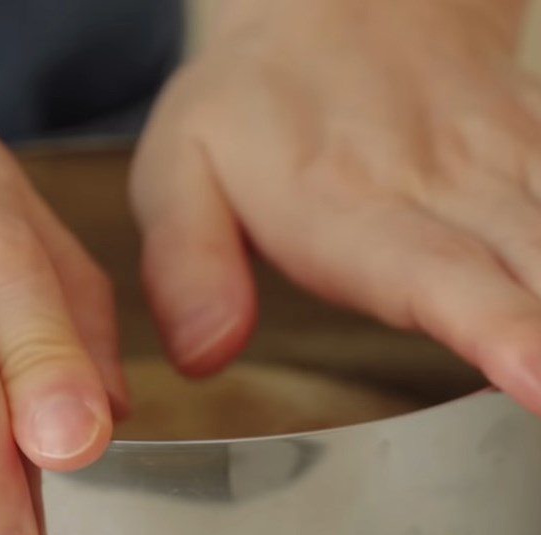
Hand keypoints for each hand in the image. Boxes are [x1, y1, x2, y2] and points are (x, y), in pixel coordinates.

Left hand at [131, 0, 540, 413]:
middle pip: (535, 271)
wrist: (328, 5)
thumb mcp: (177, 175)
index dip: (498, 331)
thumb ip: (186, 264)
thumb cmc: (251, 106)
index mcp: (348, 210)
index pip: (435, 280)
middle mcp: (443, 192)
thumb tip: (205, 353)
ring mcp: (501, 170)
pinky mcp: (533, 155)